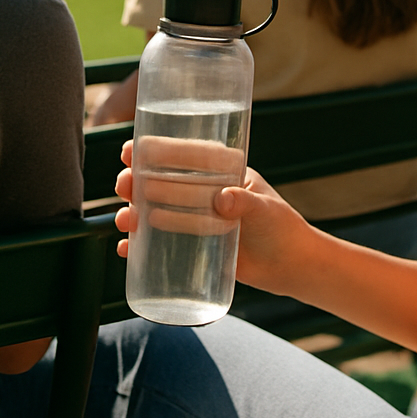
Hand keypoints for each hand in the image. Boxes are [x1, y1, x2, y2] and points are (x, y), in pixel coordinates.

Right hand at [114, 140, 313, 296]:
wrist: (292, 267)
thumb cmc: (283, 228)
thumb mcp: (266, 210)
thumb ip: (245, 203)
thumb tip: (222, 200)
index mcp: (218, 173)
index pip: (181, 156)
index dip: (152, 151)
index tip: (131, 150)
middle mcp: (200, 193)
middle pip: (158, 182)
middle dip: (135, 181)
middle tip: (124, 185)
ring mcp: (193, 220)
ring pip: (153, 211)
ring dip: (132, 212)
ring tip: (125, 220)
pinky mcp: (192, 248)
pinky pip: (159, 245)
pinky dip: (140, 246)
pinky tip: (127, 249)